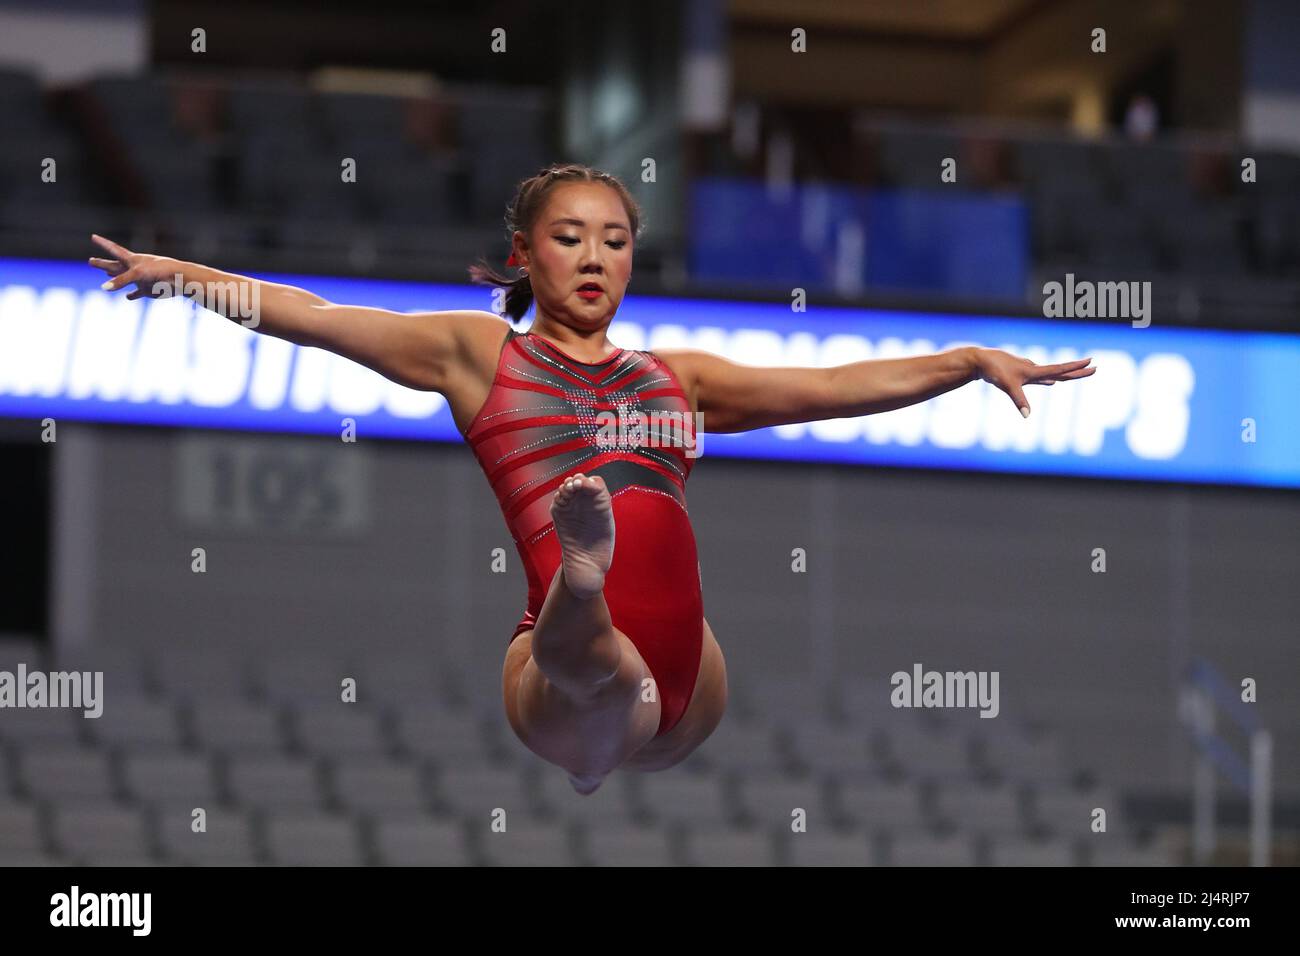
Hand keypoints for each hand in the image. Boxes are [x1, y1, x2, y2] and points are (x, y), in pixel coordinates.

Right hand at [88, 234, 184, 300]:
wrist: (178, 279)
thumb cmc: (159, 271)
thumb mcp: (137, 274)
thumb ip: (120, 280)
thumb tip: (104, 288)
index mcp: (132, 259)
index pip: (113, 249)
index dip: (103, 243)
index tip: (93, 236)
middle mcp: (134, 268)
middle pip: (114, 265)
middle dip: (102, 263)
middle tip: (90, 260)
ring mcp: (140, 279)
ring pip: (124, 278)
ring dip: (114, 276)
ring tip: (106, 272)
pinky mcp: (147, 290)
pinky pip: (137, 293)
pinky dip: (132, 295)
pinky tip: (128, 297)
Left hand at [972, 348, 1095, 417]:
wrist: (980, 360)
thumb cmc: (994, 371)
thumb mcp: (1007, 386)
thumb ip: (1019, 400)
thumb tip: (1027, 415)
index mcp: (1034, 370)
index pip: (1060, 369)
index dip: (1076, 368)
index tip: (1091, 362)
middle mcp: (1033, 368)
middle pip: (1060, 371)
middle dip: (1077, 371)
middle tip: (1094, 368)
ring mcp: (1027, 370)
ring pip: (1050, 373)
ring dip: (1065, 374)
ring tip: (1078, 373)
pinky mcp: (1019, 374)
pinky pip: (1039, 377)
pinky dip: (1048, 379)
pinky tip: (1050, 382)